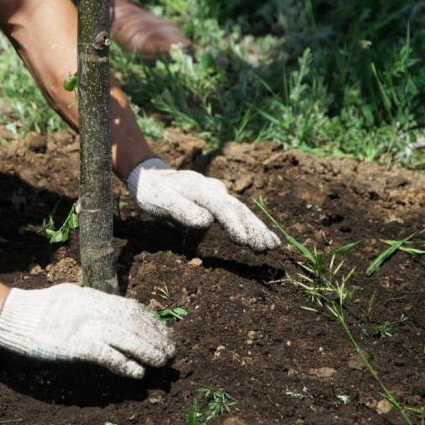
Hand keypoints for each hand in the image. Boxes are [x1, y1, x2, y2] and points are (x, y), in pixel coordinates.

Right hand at [0, 283, 174, 377]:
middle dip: (154, 336)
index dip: (150, 321)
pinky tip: (137, 372)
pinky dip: (124, 364)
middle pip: (133, 322)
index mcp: (93, 296)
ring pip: (126, 337)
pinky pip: (107, 355)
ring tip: (161, 361)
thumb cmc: (39, 308)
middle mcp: (93, 308)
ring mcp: (85, 326)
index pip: (130, 308)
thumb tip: (112, 310)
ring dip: (147, 350)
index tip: (163, 332)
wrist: (13, 315)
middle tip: (170, 349)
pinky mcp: (75, 345)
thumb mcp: (71, 296)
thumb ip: (92, 302)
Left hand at [126, 158, 280, 251]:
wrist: (152, 177)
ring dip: (258, 229)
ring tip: (273, 246)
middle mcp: (214, 189)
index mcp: (200, 188)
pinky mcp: (219, 202)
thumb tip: (206, 221)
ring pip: (242, 212)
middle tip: (266, 247)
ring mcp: (219, 195)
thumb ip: (181, 210)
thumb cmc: (153, 192)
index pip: (221, 207)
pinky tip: (266, 238)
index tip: (243, 241)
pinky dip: (253, 226)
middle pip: (238, 210)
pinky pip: (239, 215)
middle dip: (253, 229)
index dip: (233, 224)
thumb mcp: (160, 200)